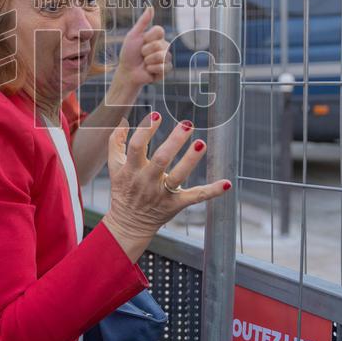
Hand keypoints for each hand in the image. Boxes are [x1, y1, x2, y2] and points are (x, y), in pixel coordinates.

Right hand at [102, 113, 229, 261]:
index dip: (146, 130)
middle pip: (161, 159)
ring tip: (201, 143)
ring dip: (190, 160)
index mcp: (132, 170)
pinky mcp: (176, 204)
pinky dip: (212, 191)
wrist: (128, 224)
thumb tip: (123, 121)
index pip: (137, 147)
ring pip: (178, 176)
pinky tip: (227, 183)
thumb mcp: (114, 167)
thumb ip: (115, 143)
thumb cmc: (123, 190)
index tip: (157, 116)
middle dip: (174, 141)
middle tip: (186, 124)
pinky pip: (196, 197)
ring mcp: (162, 194)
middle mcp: (147, 181)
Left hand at [116, 7, 171, 91]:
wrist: (127, 72)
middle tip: (141, 55)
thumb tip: (150, 7)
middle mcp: (163, 46)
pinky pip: (164, 67)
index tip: (141, 41)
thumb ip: (143, 22)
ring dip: (149, 61)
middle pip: (160, 44)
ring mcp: (166, 58)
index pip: (159, 31)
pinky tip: (148, 70)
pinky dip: (152, 69)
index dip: (148, 37)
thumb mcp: (133, 36)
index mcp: (157, 37)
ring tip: (145, 63)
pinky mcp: (166, 70)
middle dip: (146, 51)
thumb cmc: (128, 54)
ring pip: (162, 56)